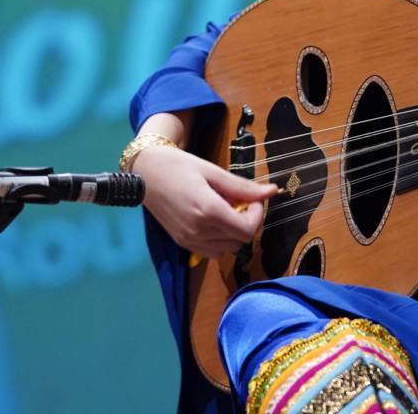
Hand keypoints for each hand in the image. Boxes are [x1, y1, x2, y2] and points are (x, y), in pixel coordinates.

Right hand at [133, 143, 277, 257]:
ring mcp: (189, 240)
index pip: (248, 229)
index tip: (253, 199)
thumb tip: (272, 191)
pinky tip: (214, 221)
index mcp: (208, 211)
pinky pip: (213, 251)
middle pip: (240, 241)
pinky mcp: (182, 244)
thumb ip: (242, 186)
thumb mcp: (212, 171)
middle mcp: (198, 231)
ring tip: (225, 210)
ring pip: (228, 248)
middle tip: (240, 201)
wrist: (146, 172)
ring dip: (234, 232)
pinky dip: (220, 240)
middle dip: (247, 222)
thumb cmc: (179, 165)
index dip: (258, 215)